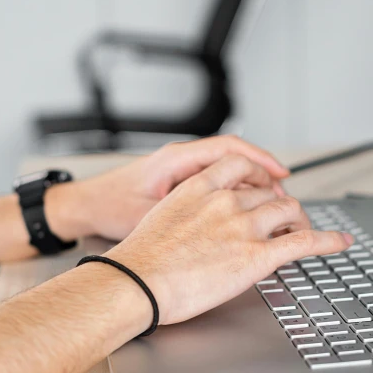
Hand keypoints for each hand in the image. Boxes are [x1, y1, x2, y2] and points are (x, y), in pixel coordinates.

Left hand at [45, 136, 289, 242]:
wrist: (86, 207)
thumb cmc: (110, 207)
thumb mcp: (149, 215)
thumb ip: (187, 215)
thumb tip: (226, 223)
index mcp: (178, 160)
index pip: (230, 149)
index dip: (261, 161)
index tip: (282, 176)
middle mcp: (183, 160)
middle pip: (236, 159)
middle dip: (264, 176)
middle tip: (285, 200)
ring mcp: (183, 171)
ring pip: (229, 172)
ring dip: (252, 187)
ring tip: (273, 209)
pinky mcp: (181, 184)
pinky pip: (218, 184)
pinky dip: (237, 195)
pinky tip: (248, 213)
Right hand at [105, 154, 352, 325]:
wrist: (137, 282)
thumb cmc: (141, 260)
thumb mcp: (161, 219)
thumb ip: (189, 213)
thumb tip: (200, 227)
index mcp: (200, 188)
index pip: (241, 164)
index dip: (258, 174)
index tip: (265, 183)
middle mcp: (226, 201)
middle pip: (269, 192)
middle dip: (279, 205)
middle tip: (284, 220)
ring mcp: (244, 227)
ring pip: (289, 211)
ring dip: (300, 221)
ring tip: (304, 232)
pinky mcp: (257, 256)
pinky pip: (304, 241)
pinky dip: (329, 240)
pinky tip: (341, 242)